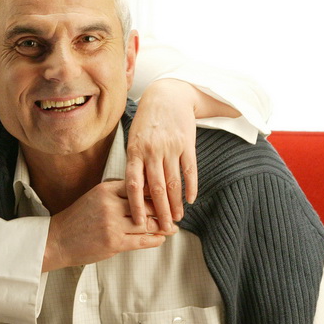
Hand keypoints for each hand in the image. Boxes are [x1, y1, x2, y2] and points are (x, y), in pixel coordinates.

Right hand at [43, 180, 168, 270]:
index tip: (167, 195)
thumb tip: (143, 193)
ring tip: (173, 227)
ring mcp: (113, 224)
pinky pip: (143, 240)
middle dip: (164, 210)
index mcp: (106, 189)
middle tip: (176, 213)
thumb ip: (117, 194)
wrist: (57, 240)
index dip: (156, 192)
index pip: (139, 187)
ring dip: (164, 227)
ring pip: (148, 223)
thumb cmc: (78, 219)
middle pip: (148, 204)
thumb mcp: (95, 197)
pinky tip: (161, 239)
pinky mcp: (114, 242)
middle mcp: (110, 204)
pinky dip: (156, 240)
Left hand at [126, 80, 198, 227]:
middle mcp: (151, 150)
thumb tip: (133, 192)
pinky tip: (190, 200)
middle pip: (155, 188)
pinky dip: (190, 187)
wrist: (167, 94)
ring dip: (176, 203)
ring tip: (177, 218)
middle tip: (163, 229)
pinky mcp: (186, 143)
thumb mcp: (134, 139)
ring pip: (173, 182)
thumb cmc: (147, 121)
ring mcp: (170, 147)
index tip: (139, 223)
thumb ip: (135, 163)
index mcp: (135, 151)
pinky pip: (189, 170)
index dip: (136, 205)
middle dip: (159, 212)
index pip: (133, 184)